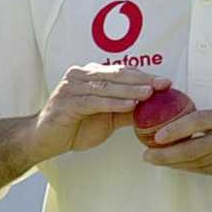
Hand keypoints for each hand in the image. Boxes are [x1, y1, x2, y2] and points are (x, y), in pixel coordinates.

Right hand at [28, 64, 171, 161]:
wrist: (44, 140)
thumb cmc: (75, 125)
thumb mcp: (107, 117)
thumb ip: (127, 109)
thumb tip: (156, 108)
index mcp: (90, 75)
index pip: (122, 72)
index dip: (145, 76)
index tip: (166, 82)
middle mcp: (80, 76)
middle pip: (116, 75)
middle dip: (142, 79)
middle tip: (163, 84)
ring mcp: (71, 88)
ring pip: (106, 86)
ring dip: (129, 90)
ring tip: (149, 93)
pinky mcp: (66, 103)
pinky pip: (94, 101)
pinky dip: (113, 103)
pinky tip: (130, 106)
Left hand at [142, 106, 211, 187]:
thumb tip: (183, 126)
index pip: (198, 122)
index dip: (176, 130)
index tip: (156, 137)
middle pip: (192, 150)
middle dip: (165, 155)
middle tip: (147, 156)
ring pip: (196, 164)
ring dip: (174, 163)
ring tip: (156, 160)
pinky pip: (207, 171)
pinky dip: (190, 169)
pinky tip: (177, 167)